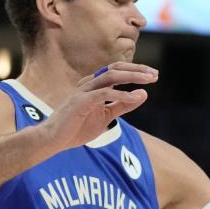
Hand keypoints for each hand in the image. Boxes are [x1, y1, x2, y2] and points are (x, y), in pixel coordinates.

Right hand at [40, 62, 157, 151]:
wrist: (54, 140)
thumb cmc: (77, 127)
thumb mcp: (106, 115)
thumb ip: (123, 105)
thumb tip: (143, 94)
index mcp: (94, 85)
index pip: (117, 70)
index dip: (136, 70)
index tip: (153, 75)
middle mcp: (89, 83)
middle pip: (116, 68)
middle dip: (137, 69)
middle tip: (155, 74)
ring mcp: (84, 90)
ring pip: (111, 76)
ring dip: (132, 76)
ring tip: (149, 80)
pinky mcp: (81, 101)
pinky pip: (104, 93)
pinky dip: (122, 94)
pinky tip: (136, 97)